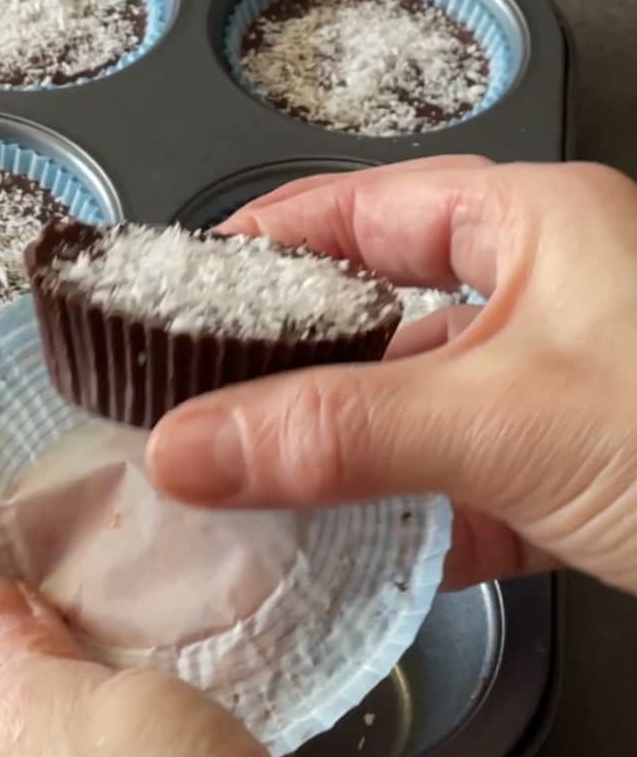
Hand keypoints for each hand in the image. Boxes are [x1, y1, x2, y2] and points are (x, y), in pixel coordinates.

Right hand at [148, 156, 636, 594]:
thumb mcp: (510, 419)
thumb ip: (340, 433)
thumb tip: (192, 445)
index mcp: (533, 229)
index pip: (364, 205)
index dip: (272, 235)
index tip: (191, 281)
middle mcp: (539, 302)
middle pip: (375, 316)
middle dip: (287, 362)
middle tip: (199, 395)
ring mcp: (551, 394)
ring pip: (407, 412)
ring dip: (337, 454)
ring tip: (247, 481)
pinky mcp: (566, 475)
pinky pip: (452, 488)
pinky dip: (401, 521)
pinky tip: (352, 551)